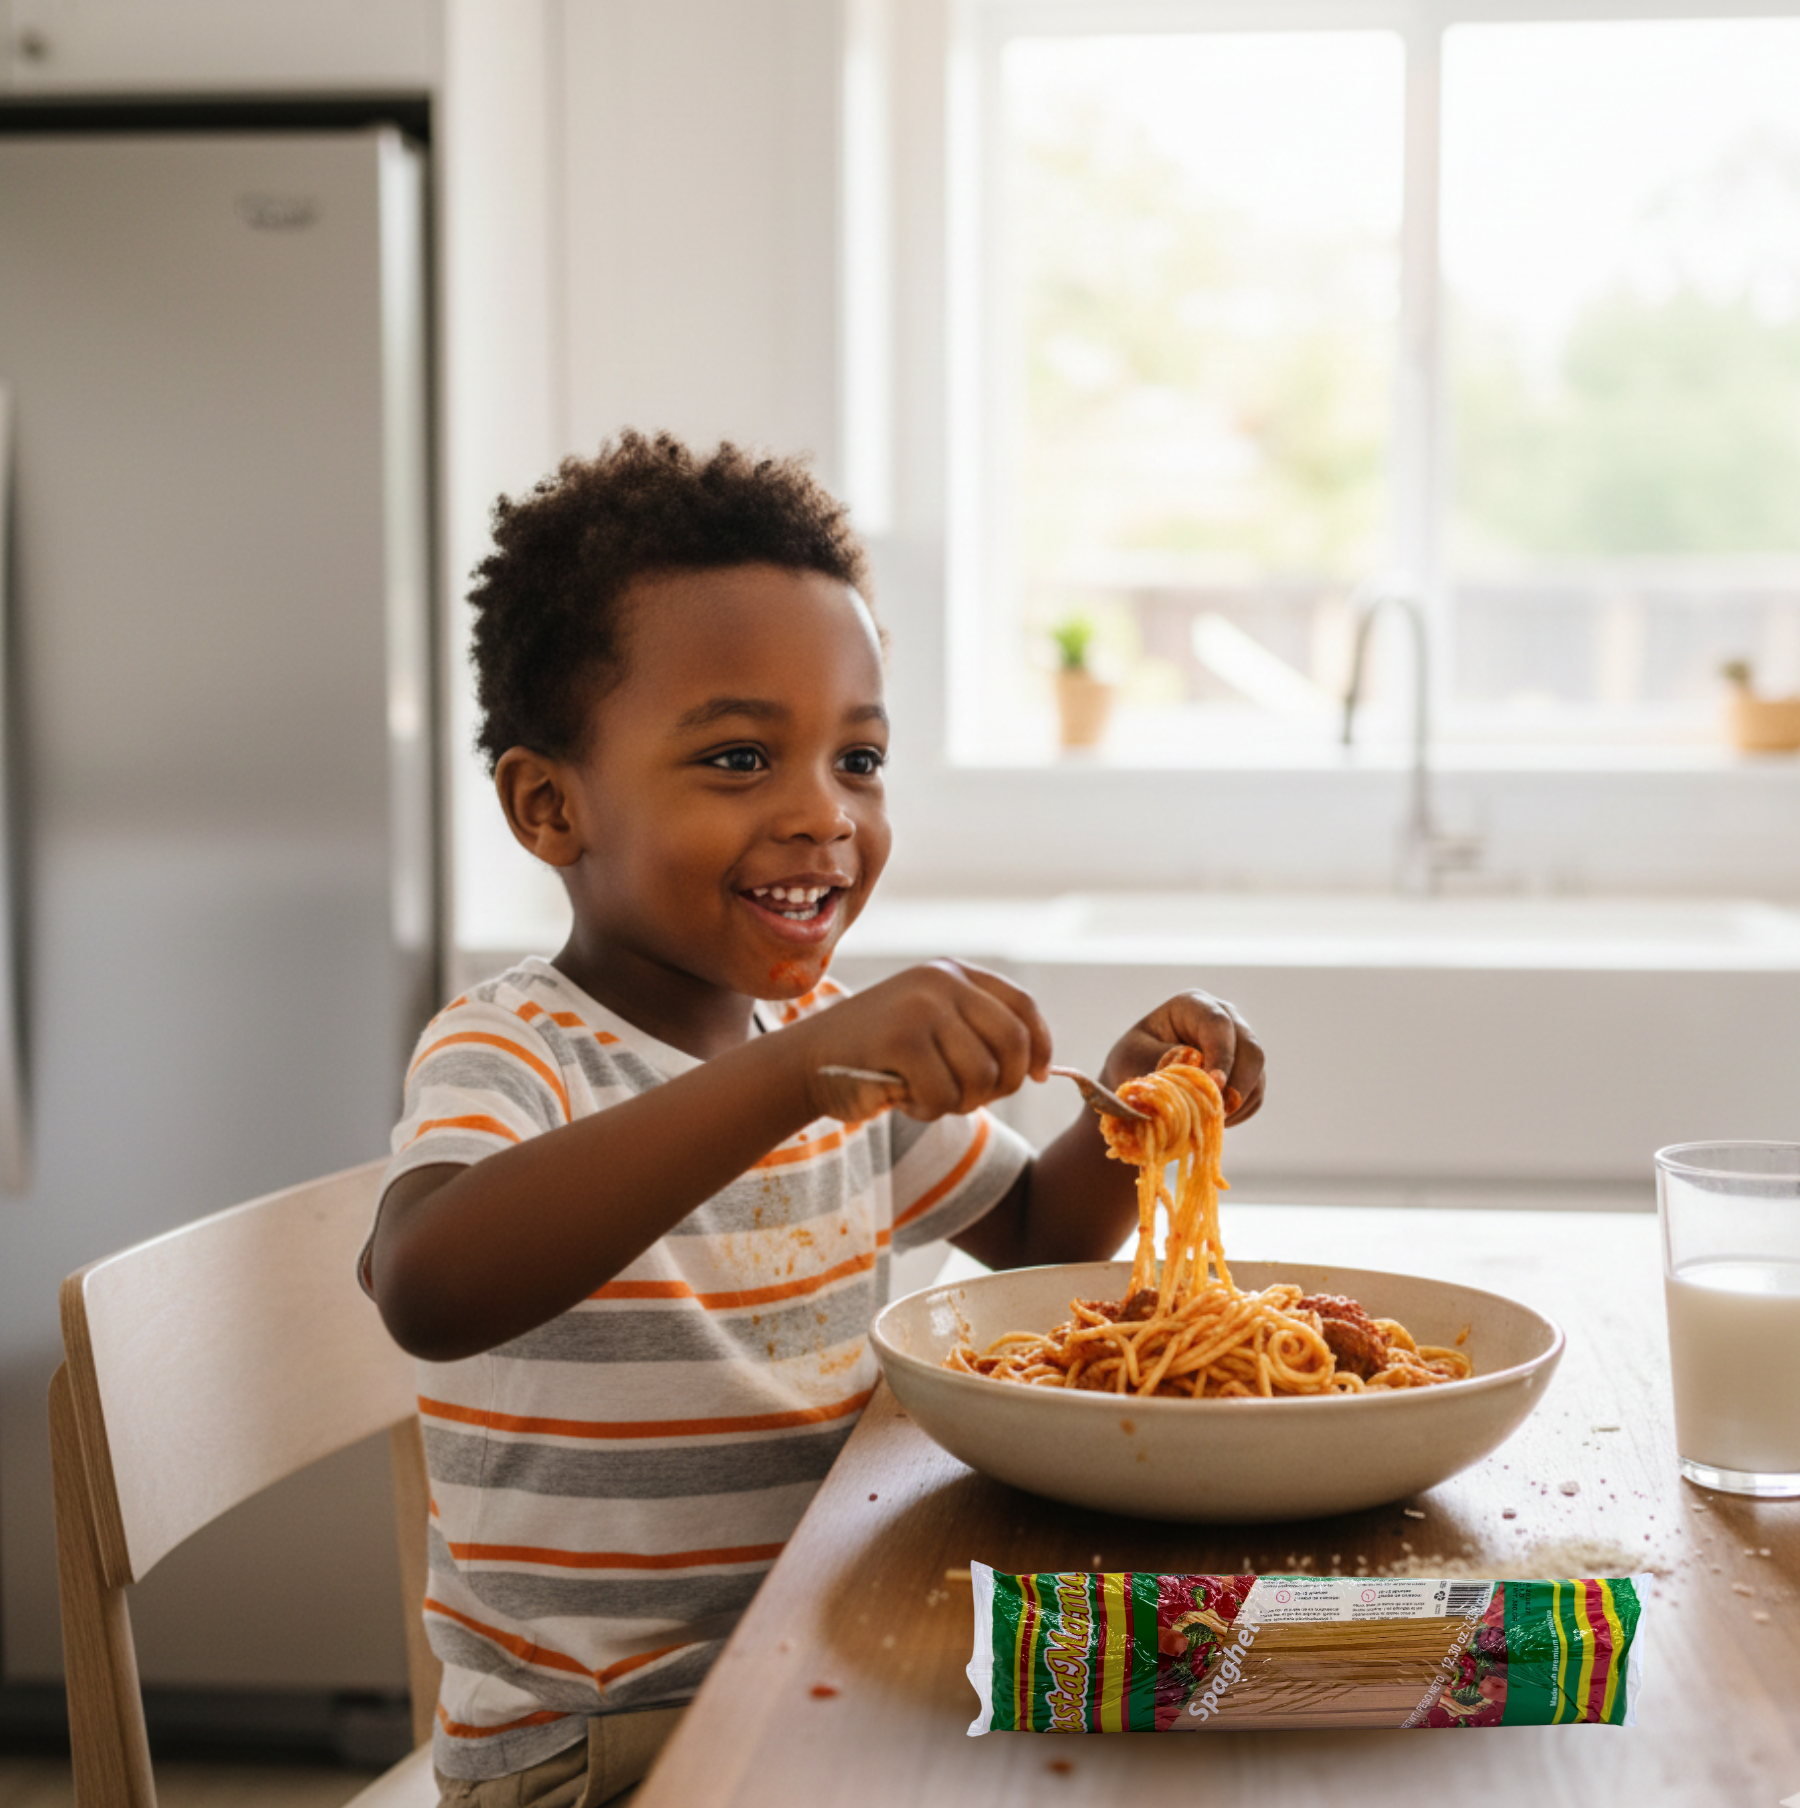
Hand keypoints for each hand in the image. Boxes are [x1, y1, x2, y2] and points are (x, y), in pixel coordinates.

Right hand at [795, 960, 1051, 1121]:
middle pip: (1013, 1043)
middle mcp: (942, 982)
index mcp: (953, 973)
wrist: (803, 1060)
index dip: (1040, 1046)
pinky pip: (945, 1095)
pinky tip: (902, 1098)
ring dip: (960, 1102)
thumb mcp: (929, 1024)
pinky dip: (929, 1110)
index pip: (1022, 1006)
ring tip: (927, 1095)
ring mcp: (921, 1008)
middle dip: (1003, 1084)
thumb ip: (976, 1032)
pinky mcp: (901, 1040)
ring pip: (982, 1076)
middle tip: (972, 1099)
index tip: (1037, 1076)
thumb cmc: (874, 1054)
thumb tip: (1040, 1066)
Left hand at [1098, 990, 1265, 1126]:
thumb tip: (1198, 1071)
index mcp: (1193, 1006)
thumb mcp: (1134, 1058)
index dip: (1221, 1055)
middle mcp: (1225, 1019)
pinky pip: (1255, 1096)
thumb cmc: (1131, 1063)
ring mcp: (1239, 1046)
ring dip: (1234, 1104)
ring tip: (1202, 1119)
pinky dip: (1237, 1113)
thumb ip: (1163, 1062)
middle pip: (1251, 1050)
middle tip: (1214, 1113)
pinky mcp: (1246, 1073)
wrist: (1139, 1084)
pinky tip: (1209, 1119)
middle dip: (1235, 1085)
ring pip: (1256, 1076)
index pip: (1219, 1024)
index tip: (1212, 1085)